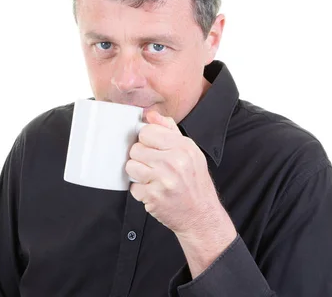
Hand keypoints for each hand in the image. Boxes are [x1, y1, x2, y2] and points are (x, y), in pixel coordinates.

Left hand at [126, 110, 235, 276]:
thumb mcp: (190, 153)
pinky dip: (140, 191)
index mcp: (184, 147)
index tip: (152, 149)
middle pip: (136, 148)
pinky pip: (133, 187)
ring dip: (137, 174)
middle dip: (141, 158)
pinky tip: (154, 192)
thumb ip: (169, 131)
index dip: (146, 140)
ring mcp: (163, 179)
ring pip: (130, 166)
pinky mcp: (153, 196)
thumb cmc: (194, 183)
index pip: (147, 131)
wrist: (201, 216)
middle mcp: (174, 161)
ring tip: (152, 179)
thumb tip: (150, 115)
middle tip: (153, 167)